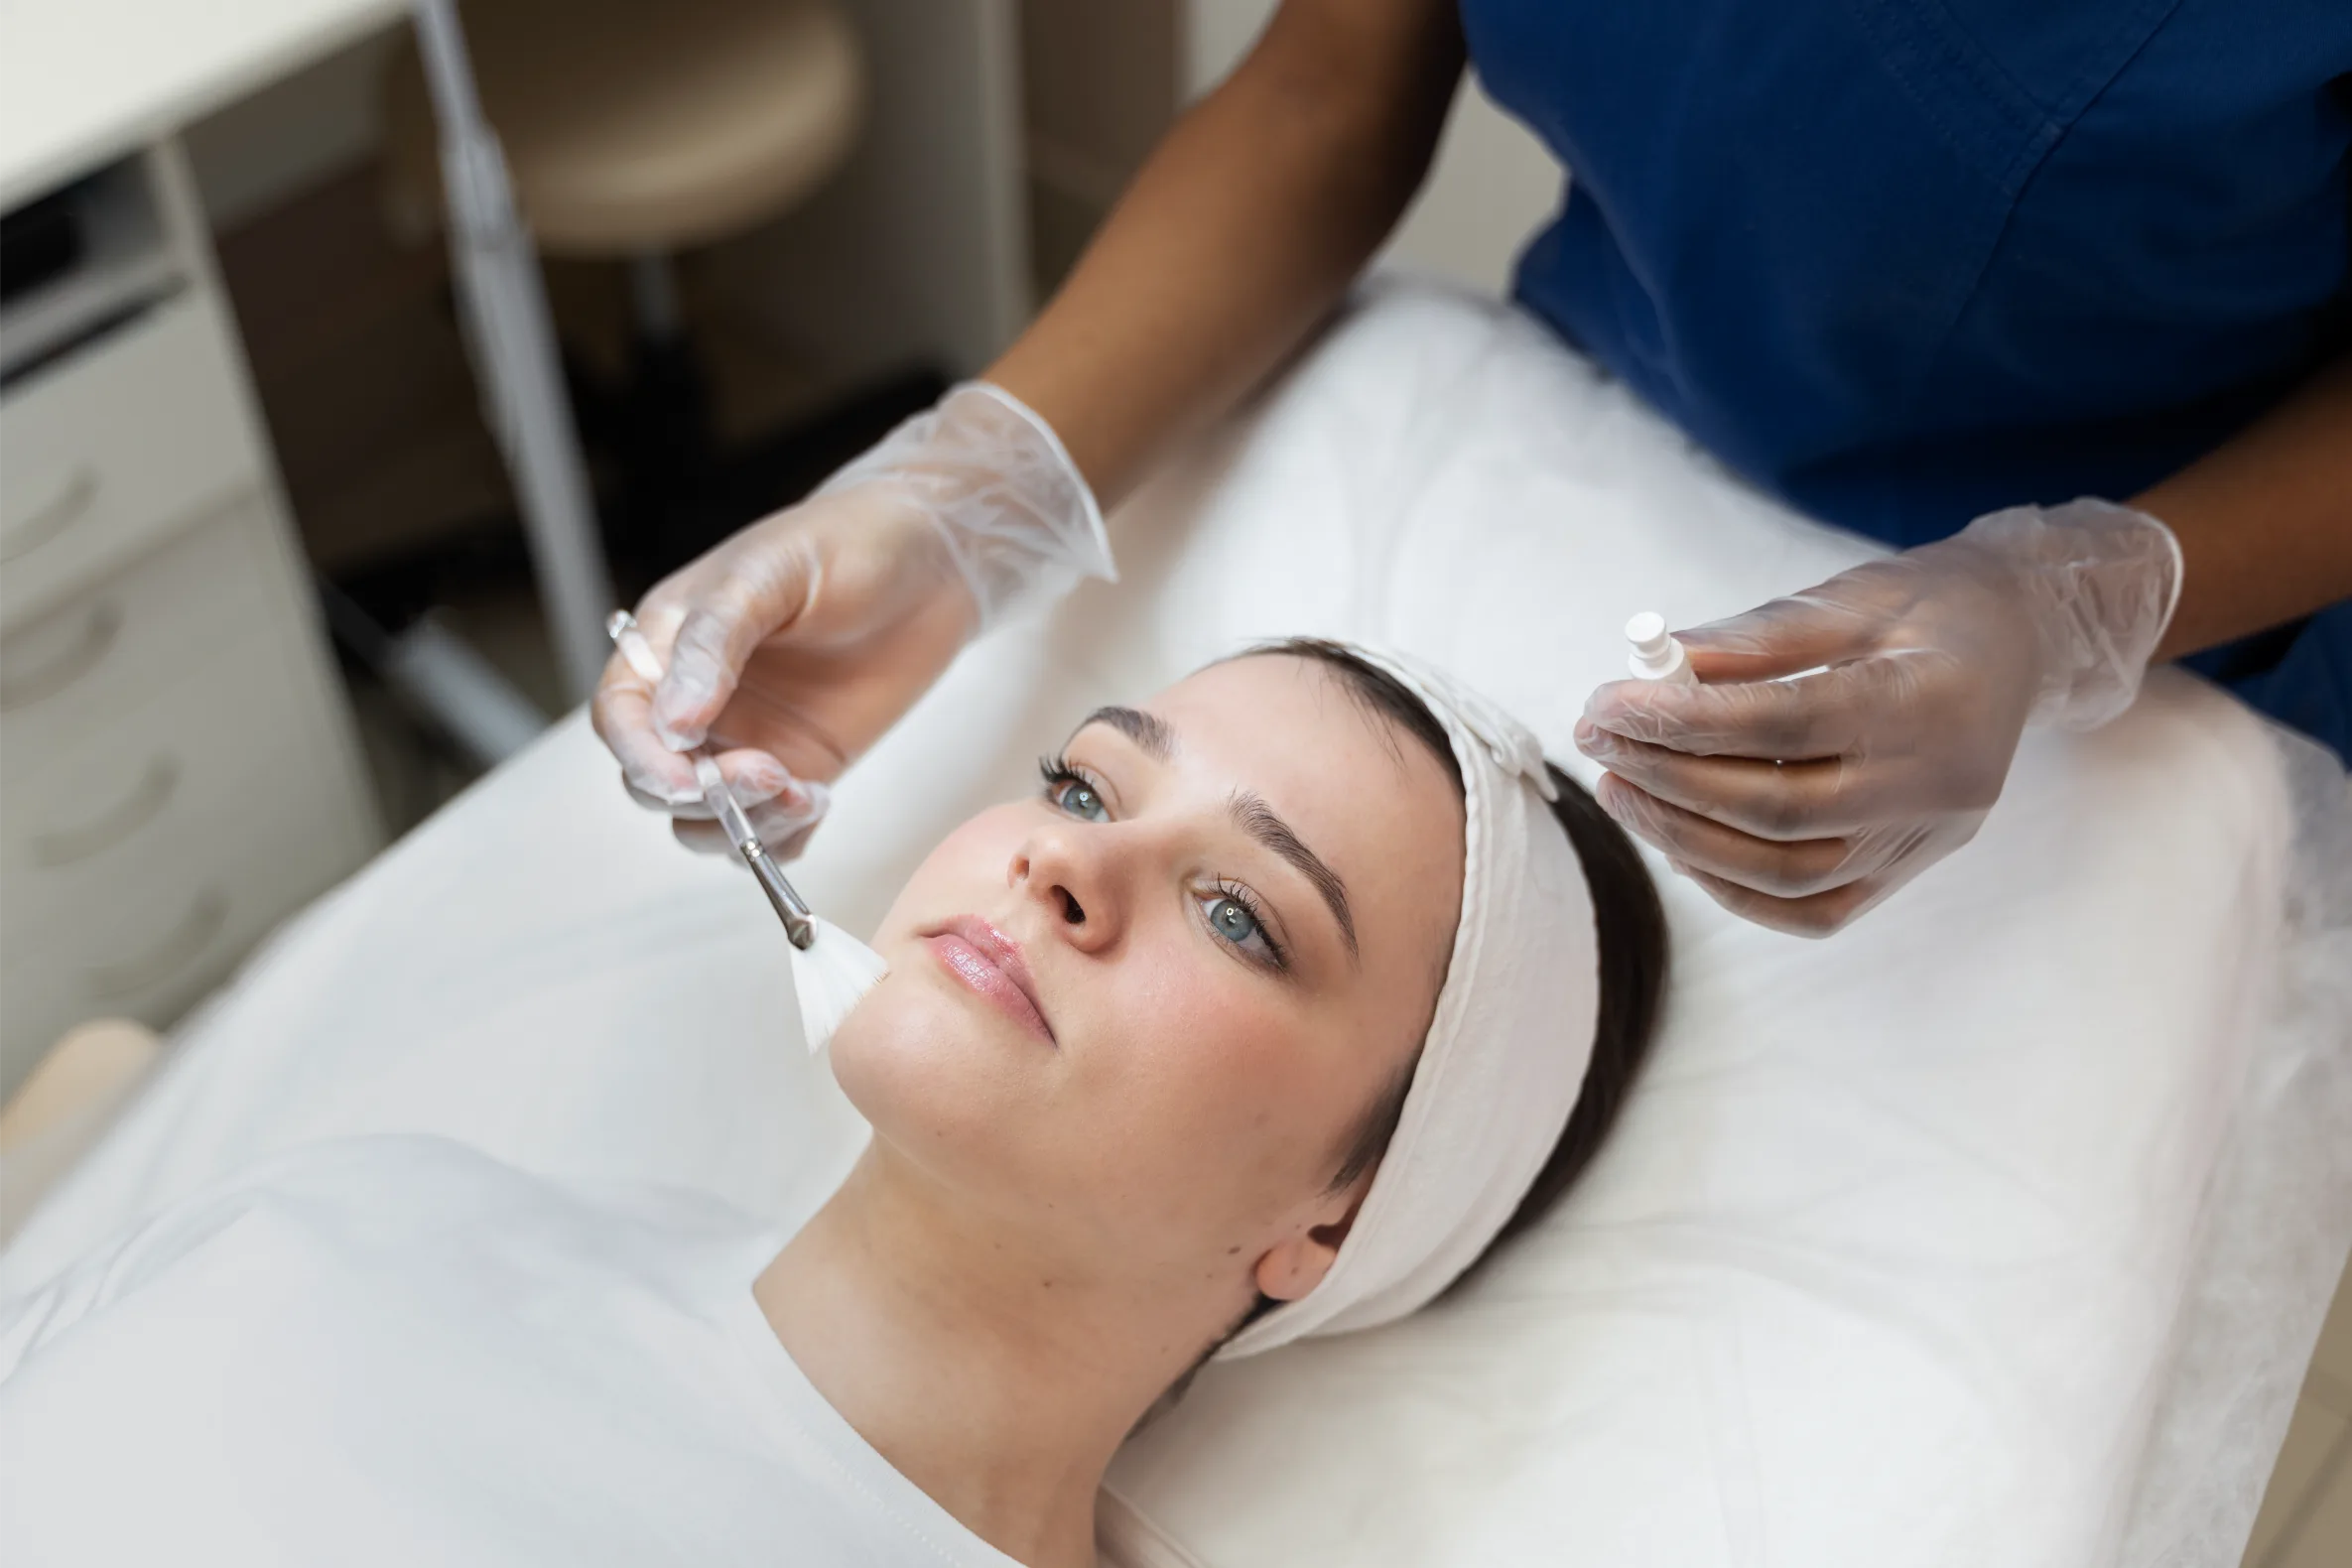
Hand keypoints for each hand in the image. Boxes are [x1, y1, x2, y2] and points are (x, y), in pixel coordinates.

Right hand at [591, 383, 1113, 857]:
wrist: (934, 560)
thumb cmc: (846, 544)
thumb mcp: (768, 574)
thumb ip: (713, 642)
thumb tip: (671, 722)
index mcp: (668, 645)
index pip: (621, 719)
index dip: (642, 757)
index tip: (687, 779)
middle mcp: (699, 701)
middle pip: (658, 781)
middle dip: (703, 795)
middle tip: (769, 773)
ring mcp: (749, 740)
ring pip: (708, 819)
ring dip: (743, 825)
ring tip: (802, 793)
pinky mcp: (801, 767)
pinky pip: (770, 830)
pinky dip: (783, 837)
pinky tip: (818, 800)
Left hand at [1574, 499, 2180, 935]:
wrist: (2022, 644)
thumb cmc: (1930, 607)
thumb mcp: (1852, 595)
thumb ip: (1757, 638)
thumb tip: (1656, 668)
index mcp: (1930, 699)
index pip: (1783, 725)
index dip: (1683, 721)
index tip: (1608, 703)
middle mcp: (1937, 784)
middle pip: (1776, 810)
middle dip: (1668, 779)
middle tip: (1599, 741)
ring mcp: (1927, 838)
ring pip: (1787, 872)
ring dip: (1686, 838)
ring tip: (1622, 787)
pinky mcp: (1911, 869)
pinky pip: (1811, 908)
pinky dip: (1734, 886)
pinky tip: (1678, 839)